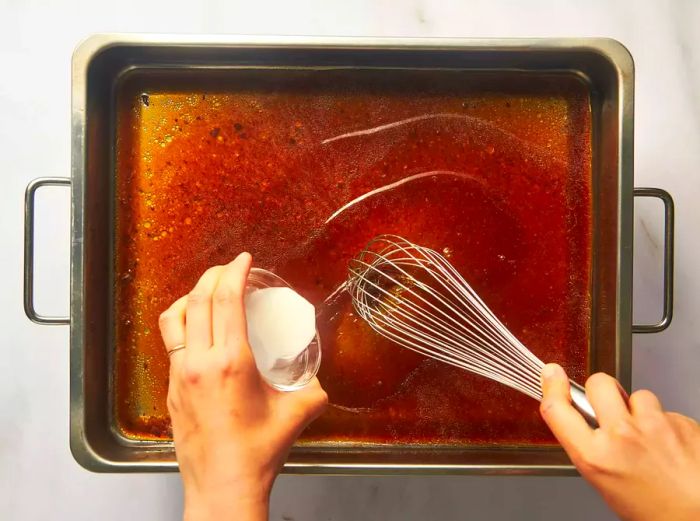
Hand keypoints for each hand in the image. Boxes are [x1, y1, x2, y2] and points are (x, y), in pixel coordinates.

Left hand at [158, 253, 327, 520]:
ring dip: (189, 296)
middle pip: (197, 300)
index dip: (235, 271)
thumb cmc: (256, 453)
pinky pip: (171, 343)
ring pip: (174, 318)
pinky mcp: (172, 390)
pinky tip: (197, 330)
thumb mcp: (297, 412)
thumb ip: (314, 388)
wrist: (223, 485)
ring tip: (205, 291)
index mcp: (231, 362)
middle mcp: (199, 363)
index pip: (226, 300)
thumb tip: (318, 377)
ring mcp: (180, 376)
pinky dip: (182, 324)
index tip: (244, 260)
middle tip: (229, 268)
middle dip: (213, 275)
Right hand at [540, 363, 699, 520]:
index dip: (552, 386)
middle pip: (598, 383)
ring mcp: (654, 426)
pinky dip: (667, 424)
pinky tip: (672, 446)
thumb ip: (589, 446)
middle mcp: (621, 437)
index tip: (552, 374)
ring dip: (640, 410)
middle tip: (610, 407)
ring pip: (638, 395)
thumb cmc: (655, 511)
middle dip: (601, 390)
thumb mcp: (605, 481)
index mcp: (595, 457)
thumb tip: (583, 416)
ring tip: (650, 438)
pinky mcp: (682, 422)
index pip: (558, 409)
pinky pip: (667, 411)